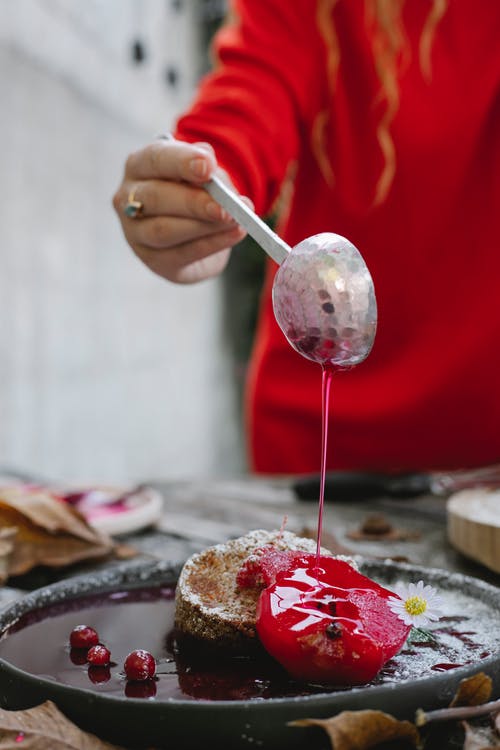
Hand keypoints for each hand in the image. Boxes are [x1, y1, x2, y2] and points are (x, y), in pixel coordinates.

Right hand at [112, 138, 248, 283]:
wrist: (194, 232)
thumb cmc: (194, 192)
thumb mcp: (203, 175)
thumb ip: (209, 173)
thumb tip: (216, 179)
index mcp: (139, 166)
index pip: (155, 159)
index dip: (181, 161)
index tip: (207, 166)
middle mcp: (129, 198)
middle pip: (155, 198)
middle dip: (193, 202)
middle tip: (225, 207)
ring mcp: (136, 233)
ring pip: (164, 230)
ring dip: (204, 226)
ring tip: (234, 221)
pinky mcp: (154, 259)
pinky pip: (183, 253)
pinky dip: (213, 244)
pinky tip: (234, 234)